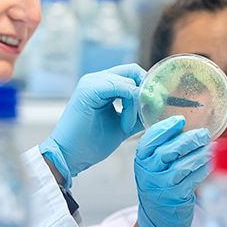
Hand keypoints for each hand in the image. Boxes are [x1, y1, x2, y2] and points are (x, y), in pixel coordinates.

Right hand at [39, 64, 145, 187]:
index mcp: (102, 84)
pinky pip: (122, 89)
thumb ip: (138, 115)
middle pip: (132, 71)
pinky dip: (130, 107)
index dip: (147, 87)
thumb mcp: (122, 126)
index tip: (157, 107)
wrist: (69, 156)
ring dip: (137, 104)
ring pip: (129, 82)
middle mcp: (96, 79)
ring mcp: (91, 82)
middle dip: (147, 90)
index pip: (131, 73)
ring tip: (128, 127)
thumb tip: (157, 108)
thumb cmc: (91, 144)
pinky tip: (124, 125)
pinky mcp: (90, 89)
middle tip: (152, 111)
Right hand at [134, 115, 211, 226]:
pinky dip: (203, 169)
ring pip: (182, 166)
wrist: (157, 218)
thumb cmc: (158, 185)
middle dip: (188, 140)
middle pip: (167, 152)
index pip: (150, 140)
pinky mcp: (175, 198)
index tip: (181, 120)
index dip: (166, 128)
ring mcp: (161, 187)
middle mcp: (148, 173)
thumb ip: (163, 148)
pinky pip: (192, 180)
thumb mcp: (152, 166)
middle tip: (203, 134)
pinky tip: (210, 162)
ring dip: (199, 154)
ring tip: (211, 147)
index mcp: (141, 160)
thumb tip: (184, 126)